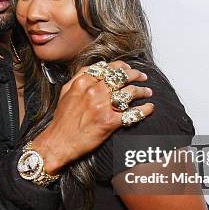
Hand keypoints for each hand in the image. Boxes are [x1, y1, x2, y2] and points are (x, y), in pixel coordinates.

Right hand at [31, 61, 153, 174]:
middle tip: (142, 76)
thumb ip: (80, 76)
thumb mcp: (66, 91)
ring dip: (143, 91)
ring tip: (148, 92)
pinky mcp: (110, 122)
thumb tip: (97, 67)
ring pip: (130, 92)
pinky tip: (149, 108)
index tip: (128, 68)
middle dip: (136, 74)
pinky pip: (133, 113)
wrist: (59, 142)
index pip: (109, 68)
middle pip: (122, 77)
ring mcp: (103, 107)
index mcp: (84, 82)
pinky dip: (144, 110)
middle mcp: (94, 92)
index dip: (122, 66)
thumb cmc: (63, 119)